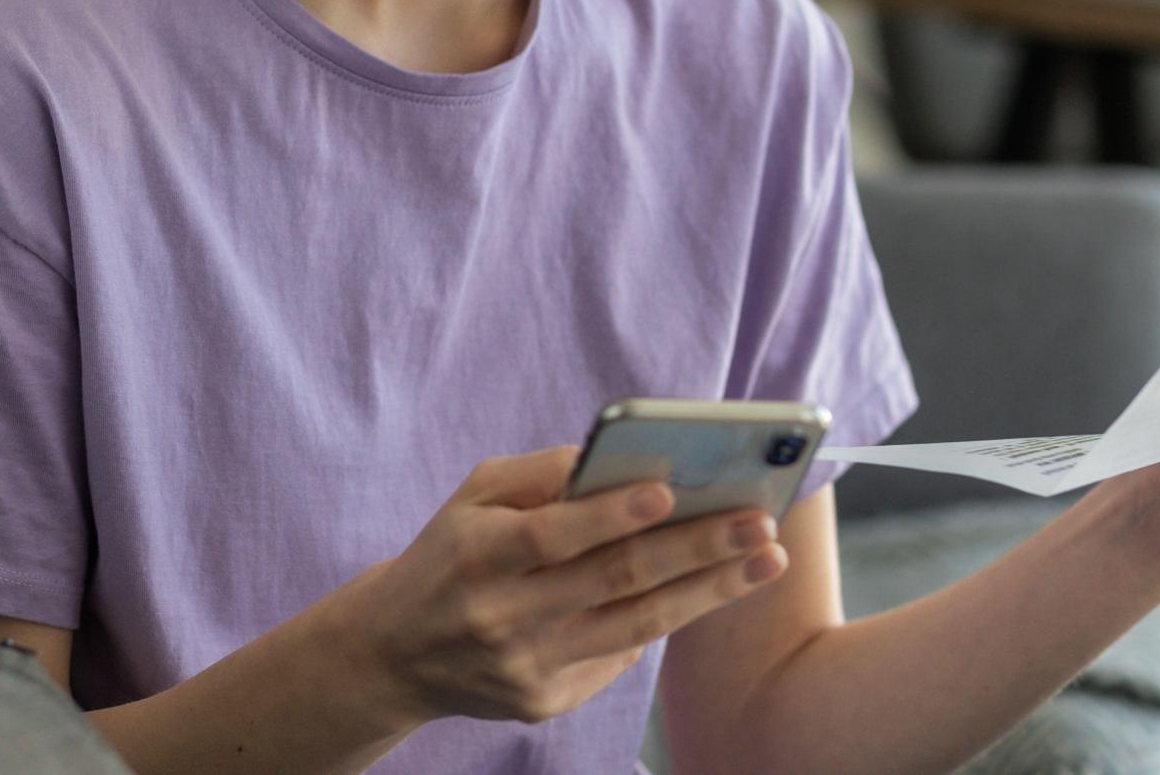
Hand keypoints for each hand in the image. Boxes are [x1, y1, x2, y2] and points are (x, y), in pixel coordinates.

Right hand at [323, 445, 788, 729]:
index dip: (610, 516)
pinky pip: (619, 655)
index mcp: (477, 555)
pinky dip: (666, 617)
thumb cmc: (449, 553)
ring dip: (709, 591)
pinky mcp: (544, 703)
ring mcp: (526, 667)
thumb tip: (615, 456)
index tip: (669, 491)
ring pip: (635, 626)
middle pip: (612, 582)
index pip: (552, 536)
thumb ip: (539, 472)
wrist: (394, 654)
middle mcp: (502, 617)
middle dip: (695, 550)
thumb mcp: (472, 497)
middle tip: (758, 523)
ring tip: (765, 560)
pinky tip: (710, 588)